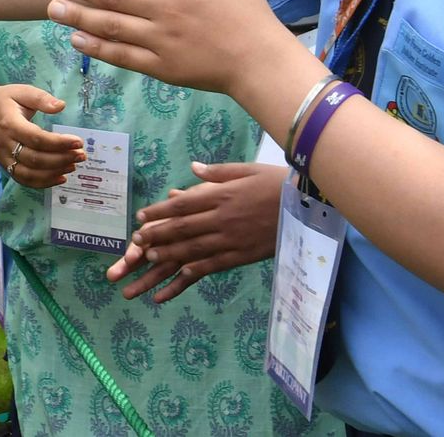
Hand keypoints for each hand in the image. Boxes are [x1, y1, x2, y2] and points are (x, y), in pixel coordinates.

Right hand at [0, 83, 84, 188]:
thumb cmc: (5, 101)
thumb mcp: (21, 91)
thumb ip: (41, 98)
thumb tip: (61, 106)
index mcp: (9, 123)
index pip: (36, 138)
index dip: (58, 143)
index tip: (78, 141)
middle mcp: (5, 144)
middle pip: (35, 159)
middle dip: (61, 159)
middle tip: (81, 154)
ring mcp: (4, 158)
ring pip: (30, 174)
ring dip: (54, 173)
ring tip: (74, 165)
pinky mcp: (6, 166)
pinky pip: (24, 180)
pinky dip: (43, 183)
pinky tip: (61, 177)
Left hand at [47, 0, 298, 95]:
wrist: (261, 61)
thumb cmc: (249, 13)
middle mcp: (166, 8)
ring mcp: (161, 39)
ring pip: (111, 25)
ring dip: (79, 17)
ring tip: (53, 10)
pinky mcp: (161, 67)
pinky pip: (122, 56)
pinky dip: (97, 48)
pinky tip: (78, 40)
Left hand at [106, 161, 284, 301]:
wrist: (307, 205)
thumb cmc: (276, 183)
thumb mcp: (247, 170)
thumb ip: (218, 172)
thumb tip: (193, 168)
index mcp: (222, 195)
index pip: (183, 204)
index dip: (159, 212)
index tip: (140, 218)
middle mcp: (223, 218)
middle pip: (183, 228)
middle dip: (157, 236)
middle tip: (136, 243)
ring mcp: (232, 239)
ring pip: (194, 249)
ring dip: (169, 254)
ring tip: (149, 259)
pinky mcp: (243, 255)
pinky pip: (214, 265)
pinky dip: (194, 271)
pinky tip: (178, 276)